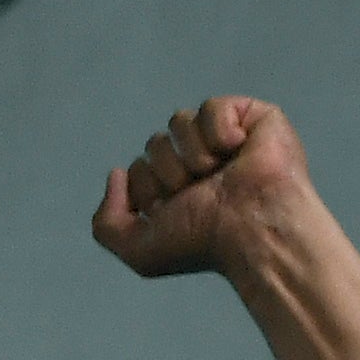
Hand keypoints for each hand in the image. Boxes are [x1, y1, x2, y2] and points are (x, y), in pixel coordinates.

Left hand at [88, 95, 316, 285]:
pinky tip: (239, 150)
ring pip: (178, 122)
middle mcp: (200, 164)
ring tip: (219, 176)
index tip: (174, 210)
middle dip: (168, 171)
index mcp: (177, 191)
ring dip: (192, 155)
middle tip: (199, 193)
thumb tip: (116, 174)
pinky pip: (212, 107)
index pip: (137, 169)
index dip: (147, 189)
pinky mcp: (252, 119)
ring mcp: (226, 140)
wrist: (253, 230)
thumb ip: (106, 223)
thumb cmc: (204, 243)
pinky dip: (219, 131)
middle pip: (155, 144)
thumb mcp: (139, 251)